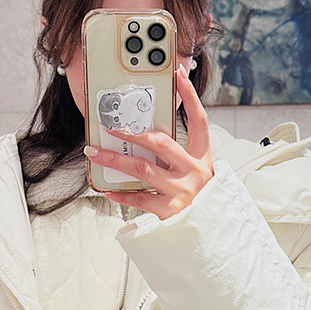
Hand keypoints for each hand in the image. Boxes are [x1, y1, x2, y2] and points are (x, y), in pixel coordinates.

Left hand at [84, 64, 214, 219]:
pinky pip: (139, 198)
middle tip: (110, 127)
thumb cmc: (202, 200)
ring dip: (115, 160)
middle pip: (160, 143)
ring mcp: (182, 191)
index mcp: (203, 158)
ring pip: (142, 168)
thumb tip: (145, 140)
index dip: (190, 96)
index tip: (178, 74)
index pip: (199, 121)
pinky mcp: (170, 210)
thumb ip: (177, 157)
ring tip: (95, 154)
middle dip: (132, 132)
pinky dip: (121, 193)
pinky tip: (108, 188)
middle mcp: (194, 171)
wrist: (215, 234)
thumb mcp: (198, 173)